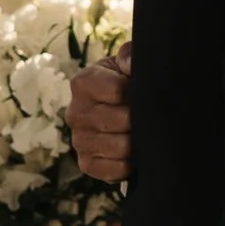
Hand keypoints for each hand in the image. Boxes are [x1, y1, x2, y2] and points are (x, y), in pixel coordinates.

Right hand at [70, 48, 131, 185]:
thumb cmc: (127, 82)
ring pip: (119, 147)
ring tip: (143, 134)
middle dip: (140, 120)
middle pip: (120, 121)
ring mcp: (79, 140)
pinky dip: (129, 165)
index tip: (144, 92)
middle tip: (148, 117)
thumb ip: (130, 55)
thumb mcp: (127, 62)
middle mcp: (75, 112)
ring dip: (138, 143)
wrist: (121, 110)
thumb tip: (130, 66)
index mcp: (83, 82)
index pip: (117, 90)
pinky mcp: (86, 164)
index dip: (138, 93)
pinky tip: (134, 155)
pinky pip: (113, 170)